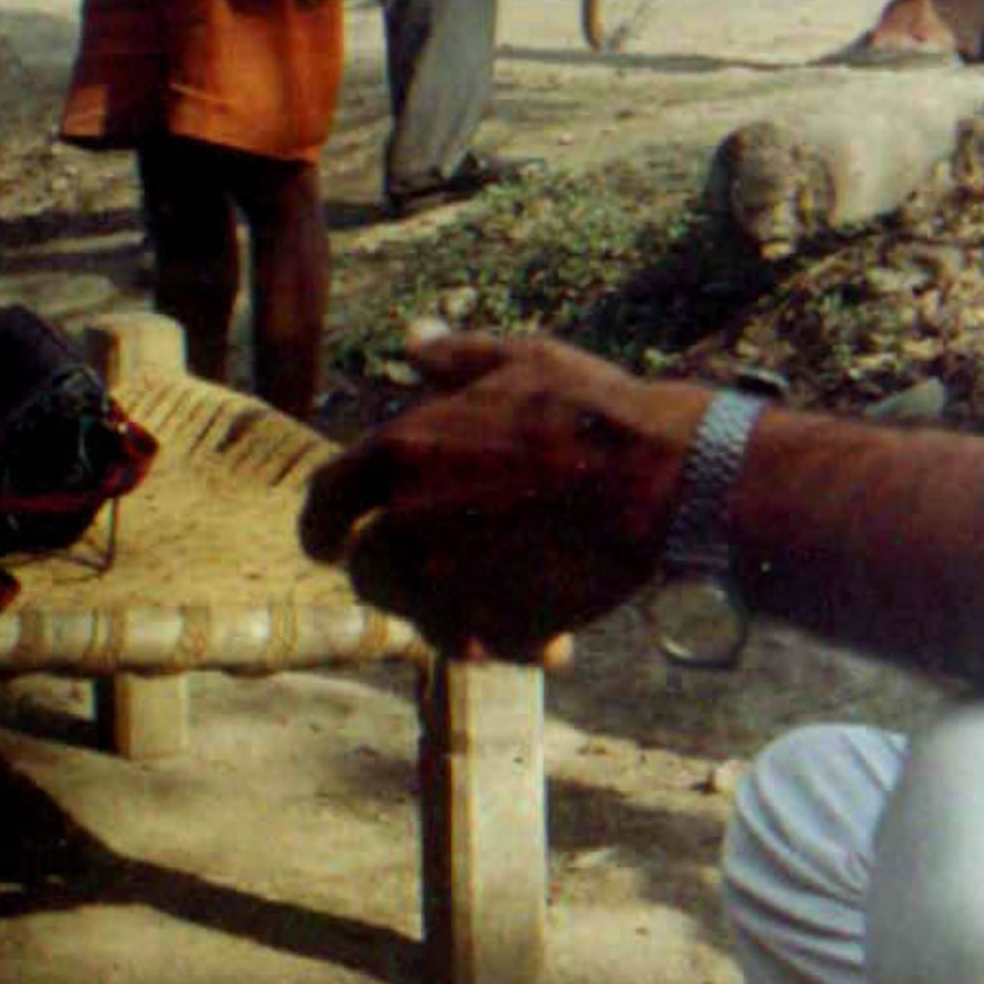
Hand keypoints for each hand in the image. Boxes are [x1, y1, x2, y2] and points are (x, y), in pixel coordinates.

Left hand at [299, 334, 709, 662]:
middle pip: (366, 569)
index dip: (322, 525)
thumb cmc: (592, 411)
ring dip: (442, 610)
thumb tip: (413, 337)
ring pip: (415, 614)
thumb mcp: (519, 361)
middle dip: (390, 573)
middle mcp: (408, 523)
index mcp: (399, 453)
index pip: (326, 501)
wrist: (661, 480)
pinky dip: (498, 642)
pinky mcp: (493, 626)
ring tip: (493, 596)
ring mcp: (447, 582)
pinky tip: (542, 634)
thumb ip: (453, 357)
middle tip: (429, 568)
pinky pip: (476, 646)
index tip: (328, 542)